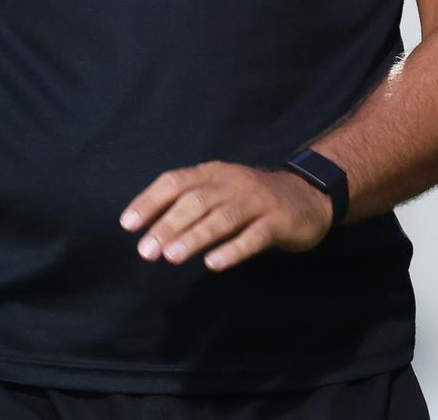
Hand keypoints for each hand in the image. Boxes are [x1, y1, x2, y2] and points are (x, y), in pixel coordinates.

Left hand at [119, 160, 335, 272]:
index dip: (150, 200)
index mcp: (213, 173)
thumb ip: (190, 203)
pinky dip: (232, 249)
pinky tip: (214, 264)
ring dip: (194, 237)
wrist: (309, 196)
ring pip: (222, 218)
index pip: (175, 181)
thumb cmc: (252, 199)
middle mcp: (232, 183)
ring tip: (171, 257)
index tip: (128, 224)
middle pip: (195, 201)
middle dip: (167, 225)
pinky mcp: (278, 222)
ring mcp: (257, 201)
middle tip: (145, 251)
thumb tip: (150, 228)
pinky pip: (254, 236)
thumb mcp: (220, 191)